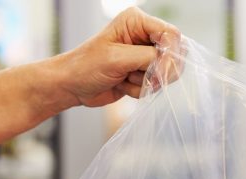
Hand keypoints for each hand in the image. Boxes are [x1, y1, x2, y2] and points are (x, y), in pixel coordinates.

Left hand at [56, 7, 180, 106]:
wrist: (71, 86)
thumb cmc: (85, 66)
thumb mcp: (117, 59)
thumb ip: (147, 58)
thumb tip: (171, 64)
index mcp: (136, 21)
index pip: (170, 34)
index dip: (170, 54)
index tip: (160, 73)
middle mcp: (143, 35)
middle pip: (174, 53)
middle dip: (158, 71)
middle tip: (135, 76)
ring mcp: (144, 55)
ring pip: (166, 73)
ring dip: (145, 82)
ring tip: (123, 78)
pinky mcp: (142, 73)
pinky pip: (155, 85)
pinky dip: (140, 90)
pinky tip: (122, 84)